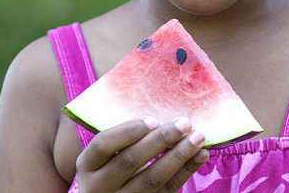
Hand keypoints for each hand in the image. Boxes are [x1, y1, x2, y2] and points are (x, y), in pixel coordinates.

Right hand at [75, 116, 209, 191]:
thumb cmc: (112, 165)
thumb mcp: (107, 155)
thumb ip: (124, 136)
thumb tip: (162, 104)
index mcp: (88, 165)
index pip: (103, 144)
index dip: (127, 131)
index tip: (153, 119)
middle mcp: (99, 185)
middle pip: (130, 161)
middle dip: (160, 140)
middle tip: (184, 123)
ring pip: (151, 179)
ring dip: (179, 155)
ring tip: (199, 136)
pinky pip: (168, 190)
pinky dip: (186, 171)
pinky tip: (200, 155)